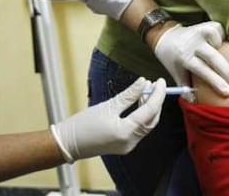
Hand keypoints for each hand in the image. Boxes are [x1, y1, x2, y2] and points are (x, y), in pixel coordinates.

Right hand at [51, 77, 165, 161]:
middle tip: (154, 84)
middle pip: (152, 119)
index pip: (150, 110)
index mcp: (126, 132)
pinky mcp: (125, 145)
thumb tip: (144, 82)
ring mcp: (128, 145)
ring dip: (149, 107)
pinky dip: (142, 115)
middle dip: (156, 101)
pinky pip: (140, 128)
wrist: (67, 143)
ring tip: (145, 90)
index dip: (158, 94)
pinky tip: (139, 102)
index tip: (161, 81)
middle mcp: (130, 142)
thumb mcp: (108, 105)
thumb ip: (129, 94)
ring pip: (147, 124)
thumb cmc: (83, 124)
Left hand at [154, 22, 228, 95]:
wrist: (166, 36)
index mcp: (183, 57)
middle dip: (227, 71)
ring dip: (225, 51)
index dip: (215, 81)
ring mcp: (199, 31)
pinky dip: (223, 38)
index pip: (202, 70)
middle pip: (213, 58)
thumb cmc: (174, 60)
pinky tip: (223, 46)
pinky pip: (220, 31)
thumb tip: (195, 101)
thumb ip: (186, 88)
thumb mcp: (177, 74)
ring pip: (218, 40)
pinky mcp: (206, 24)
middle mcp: (192, 44)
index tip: (227, 92)